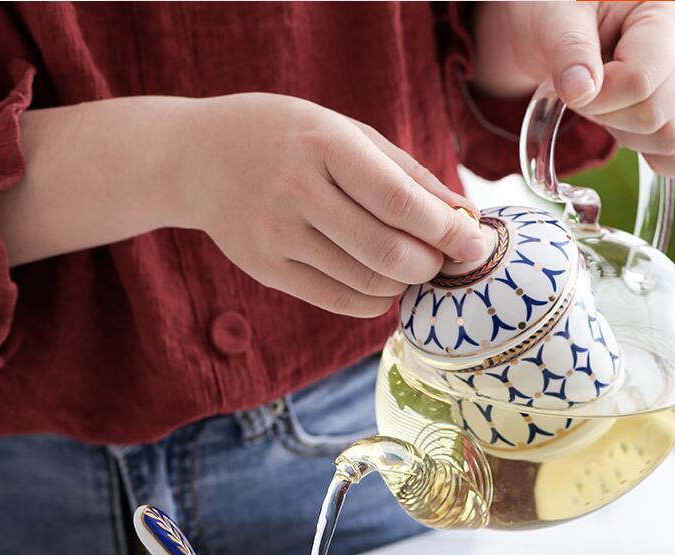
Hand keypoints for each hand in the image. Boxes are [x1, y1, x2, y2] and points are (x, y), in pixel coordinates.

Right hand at [178, 93, 487, 317]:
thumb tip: (465, 217)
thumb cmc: (287, 138)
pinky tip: (382, 285)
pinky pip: (338, 301)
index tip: (476, 246)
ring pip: (366, 284)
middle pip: (387, 252)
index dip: (447, 231)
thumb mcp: (346, 133)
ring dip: (405, 284)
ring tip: (412, 267)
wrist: (198, 158)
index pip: (400, 202)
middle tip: (445, 260)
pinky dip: (375, 301)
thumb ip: (407, 173)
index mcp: (323, 143)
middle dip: (432, 265)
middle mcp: (296, 191)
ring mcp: (277, 236)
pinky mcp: (267, 270)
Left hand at [474, 1, 674, 177]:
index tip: (573, 85)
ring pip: (671, 137)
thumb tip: (582, 91)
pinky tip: (630, 143)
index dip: (600, 97)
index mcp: (666, 14)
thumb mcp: (554, 15)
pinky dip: (660, 162)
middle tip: (584, 92)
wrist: (556, 25)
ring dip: (624, 135)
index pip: (642, 81)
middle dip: (608, 116)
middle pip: (658, 115)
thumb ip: (569, 49)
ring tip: (601, 105)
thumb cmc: (558, 8)